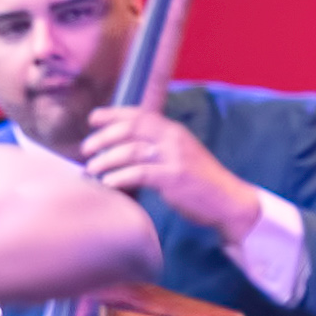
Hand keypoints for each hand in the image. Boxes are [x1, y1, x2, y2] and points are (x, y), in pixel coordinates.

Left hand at [73, 103, 260, 238]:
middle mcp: (173, 138)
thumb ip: (157, 147)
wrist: (228, 201)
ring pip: (130, 150)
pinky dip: (120, 177)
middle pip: (130, 129)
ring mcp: (174, 157)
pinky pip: (140, 173)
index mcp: (173, 130)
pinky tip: (108, 183)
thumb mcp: (180, 155)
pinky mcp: (174, 178)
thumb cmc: (199, 180)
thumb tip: (123, 146)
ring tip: (92, 169)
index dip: (113, 114)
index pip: (139, 114)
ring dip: (106, 159)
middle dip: (103, 137)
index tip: (93, 118)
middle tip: (86, 149)